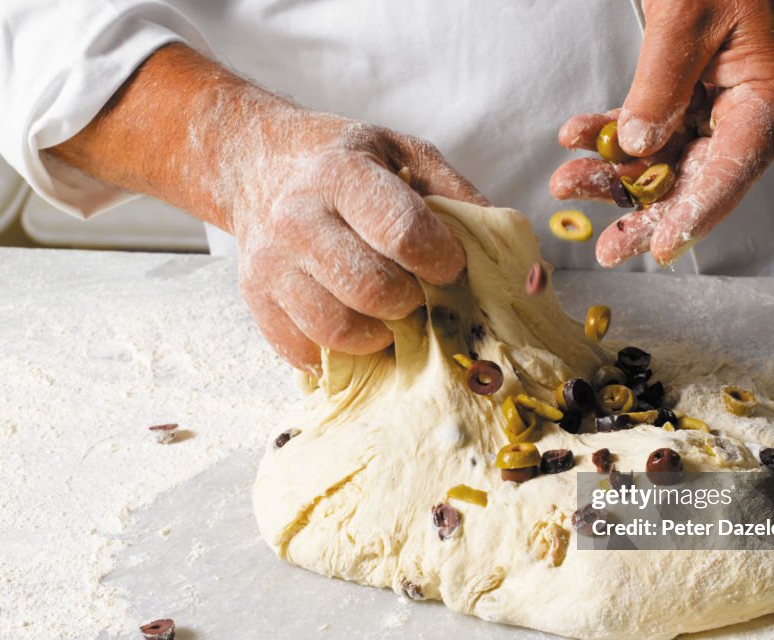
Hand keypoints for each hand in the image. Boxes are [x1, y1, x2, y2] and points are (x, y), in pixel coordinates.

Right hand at [233, 114, 486, 372]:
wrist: (256, 163)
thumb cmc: (346, 162)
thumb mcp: (405, 154)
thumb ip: (459, 198)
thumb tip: (517, 262)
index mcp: (342, 174)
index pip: (402, 233)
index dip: (441, 261)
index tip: (449, 266)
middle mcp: (298, 219)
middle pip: (374, 292)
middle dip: (413, 302)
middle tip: (417, 292)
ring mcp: (271, 265)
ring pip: (339, 331)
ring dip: (380, 334)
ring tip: (389, 312)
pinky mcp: (256, 301)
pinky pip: (308, 352)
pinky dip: (342, 351)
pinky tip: (355, 323)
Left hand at [550, 0, 773, 266]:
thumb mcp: (688, 12)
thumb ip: (661, 84)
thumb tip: (636, 145)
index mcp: (771, 88)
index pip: (735, 168)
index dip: (696, 214)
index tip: (660, 247)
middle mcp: (748, 100)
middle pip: (696, 173)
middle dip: (645, 208)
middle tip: (605, 245)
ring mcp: (717, 93)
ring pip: (664, 152)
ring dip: (614, 170)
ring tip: (567, 183)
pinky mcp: (687, 81)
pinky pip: (648, 119)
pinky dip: (609, 129)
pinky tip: (575, 137)